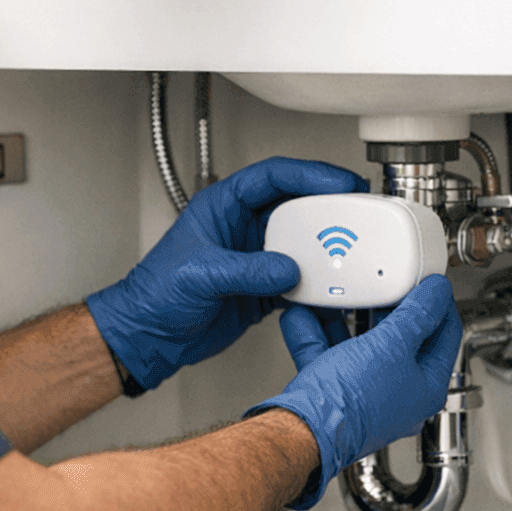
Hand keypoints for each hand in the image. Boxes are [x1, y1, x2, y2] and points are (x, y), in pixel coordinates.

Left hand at [86, 157, 365, 389]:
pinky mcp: (264, 288)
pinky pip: (302, 279)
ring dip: (329, 249)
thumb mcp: (200, 275)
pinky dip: (320, 286)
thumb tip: (288, 269)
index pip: (274, 177)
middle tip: (361, 213)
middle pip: (298, 207)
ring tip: (356, 252)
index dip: (310, 174)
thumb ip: (246, 270)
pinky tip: (334, 290)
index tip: (339, 181)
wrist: (150, 336)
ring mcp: (257, 257)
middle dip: (330, 209)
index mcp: (224, 205)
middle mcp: (244, 226)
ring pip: (304, 243)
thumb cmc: (155, 294)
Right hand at [245, 275, 462, 509]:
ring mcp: (366, 395)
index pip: (446, 336)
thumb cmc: (351, 403)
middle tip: (388, 283)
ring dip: (350, 318)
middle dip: (390, 307)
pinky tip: (305, 315)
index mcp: (426, 388)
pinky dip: (318, 333)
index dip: (439, 304)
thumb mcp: (391, 346)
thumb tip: (437, 293)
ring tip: (344, 295)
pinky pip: (329, 355)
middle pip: (404, 340)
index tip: (429, 281)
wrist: (301, 433)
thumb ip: (417, 315)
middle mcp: (399, 395)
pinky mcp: (335, 395)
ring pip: (363, 346)